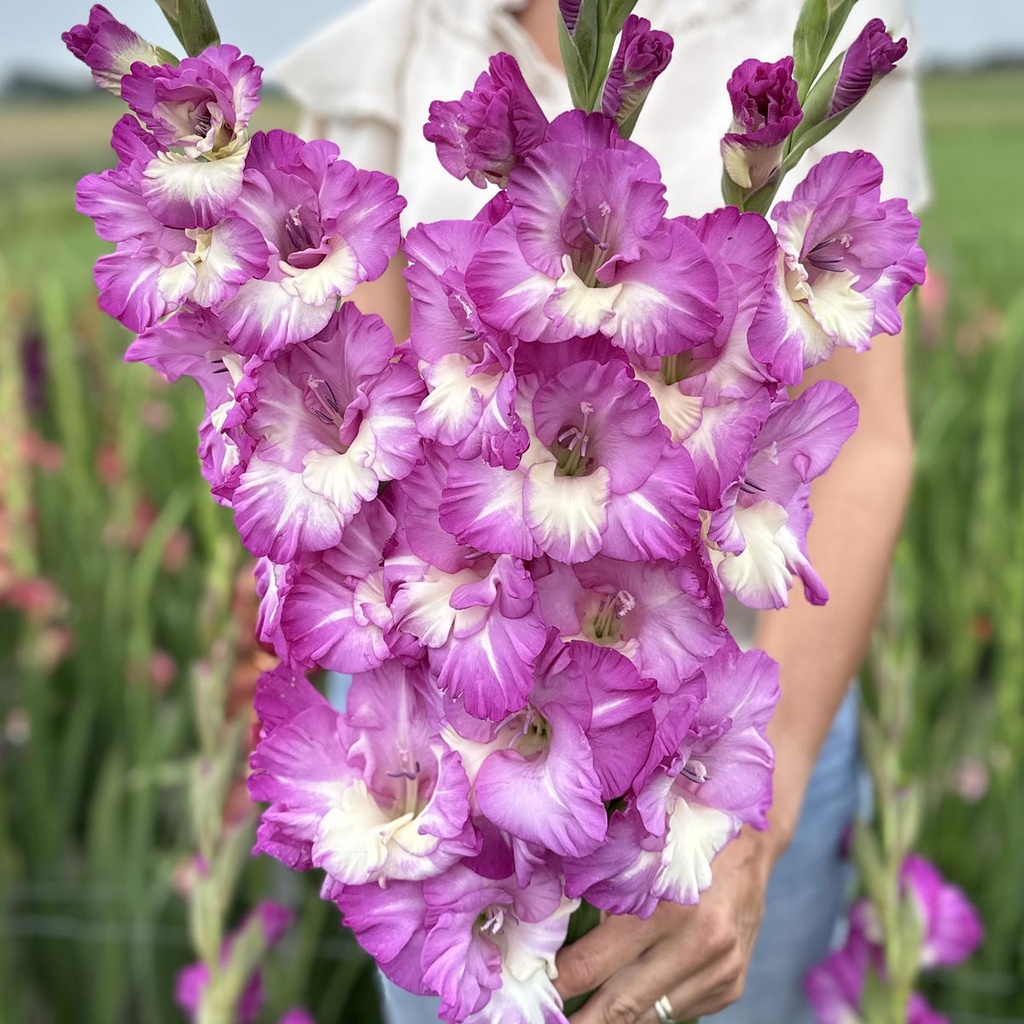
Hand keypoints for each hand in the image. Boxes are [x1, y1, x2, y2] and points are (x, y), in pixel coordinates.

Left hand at [553, 828, 774, 1022]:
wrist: (751, 844)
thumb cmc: (682, 840)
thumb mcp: (639, 857)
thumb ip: (603, 898)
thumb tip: (552, 938)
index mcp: (665, 908)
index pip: (594, 964)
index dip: (559, 985)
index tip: (534, 992)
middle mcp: (697, 945)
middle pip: (621, 1005)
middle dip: (582, 1021)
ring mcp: (719, 971)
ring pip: (651, 1017)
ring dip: (617, 1017)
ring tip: (584, 1014)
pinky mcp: (731, 986)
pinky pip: (679, 1011)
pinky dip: (653, 1005)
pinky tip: (637, 990)